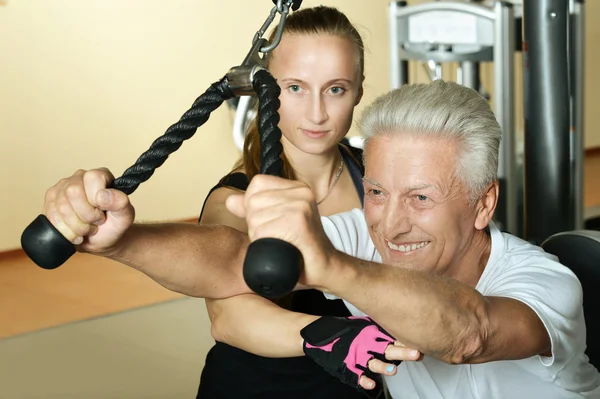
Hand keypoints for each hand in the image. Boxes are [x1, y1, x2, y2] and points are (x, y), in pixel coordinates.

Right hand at [43, 168, 134, 254]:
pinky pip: (52, 218)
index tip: (103, 211)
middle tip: (96, 222)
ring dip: (78, 226)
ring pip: (62, 207)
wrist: (100, 241)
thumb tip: (103, 195)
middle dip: (87, 215)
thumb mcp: (125, 216)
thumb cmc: (113, 225)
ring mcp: (61, 189)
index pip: (93, 177)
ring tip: (87, 228)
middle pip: (73, 192)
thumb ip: (121, 202)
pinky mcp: (50, 203)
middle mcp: (79, 178)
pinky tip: (75, 233)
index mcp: (100, 175)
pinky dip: (67, 232)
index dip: (97, 198)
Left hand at [226, 174, 334, 287]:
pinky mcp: (299, 223)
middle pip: (253, 202)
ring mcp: (301, 206)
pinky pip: (263, 231)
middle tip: (277, 236)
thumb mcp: (277, 221)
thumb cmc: (301, 247)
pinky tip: (282, 248)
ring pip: (256, 219)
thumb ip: (253, 209)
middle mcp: (301, 192)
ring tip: (280, 243)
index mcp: (297, 187)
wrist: (326, 267)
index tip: (270, 222)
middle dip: (256, 225)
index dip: (254, 206)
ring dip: (261, 237)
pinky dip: (265, 244)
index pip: (257, 184)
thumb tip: (230, 201)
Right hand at [300, 315, 420, 397]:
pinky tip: (372, 383)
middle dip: (402, 352)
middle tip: (416, 354)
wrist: (321, 336)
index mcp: (374, 335)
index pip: (394, 338)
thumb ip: (381, 329)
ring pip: (374, 363)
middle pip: (388, 349)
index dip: (407, 341)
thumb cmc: (347, 332)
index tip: (421, 341)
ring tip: (393, 370)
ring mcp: (359, 357)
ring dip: (384, 367)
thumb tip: (404, 321)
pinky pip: (358, 375)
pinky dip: (364, 380)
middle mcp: (369, 346)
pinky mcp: (349, 366)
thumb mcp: (365, 326)